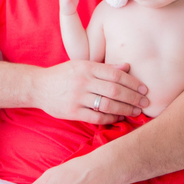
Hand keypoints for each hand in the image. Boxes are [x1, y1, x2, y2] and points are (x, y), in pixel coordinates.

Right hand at [31, 60, 148, 122]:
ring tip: (135, 112)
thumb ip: (104, 67)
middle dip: (133, 98)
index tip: (144, 89)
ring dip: (125, 109)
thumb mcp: (81, 65)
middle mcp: (83, 81)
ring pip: (107, 104)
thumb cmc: (63, 75)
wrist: (38, 86)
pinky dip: (110, 119)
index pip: (116, 74)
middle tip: (145, 103)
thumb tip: (127, 67)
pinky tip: (118, 118)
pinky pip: (96, 117)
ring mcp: (77, 97)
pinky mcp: (72, 111)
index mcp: (87, 67)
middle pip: (115, 90)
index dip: (133, 82)